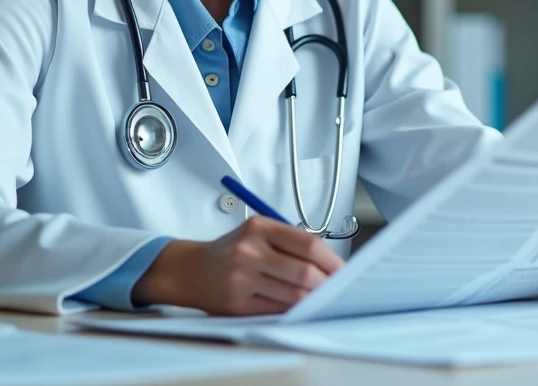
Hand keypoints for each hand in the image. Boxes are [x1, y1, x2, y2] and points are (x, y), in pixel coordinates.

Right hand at [133, 217, 344, 314]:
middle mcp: (249, 251)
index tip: (344, 271)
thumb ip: (291, 242)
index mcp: (259, 228)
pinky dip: (294, 310)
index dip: (332, 261)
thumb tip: (331, 264)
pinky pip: (277, 310)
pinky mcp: (237, 303)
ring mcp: (242, 278)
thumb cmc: (233, 250)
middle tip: (338, 289)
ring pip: (293, 295)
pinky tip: (299, 306)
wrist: (192, 269)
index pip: (308, 244)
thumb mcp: (259, 232)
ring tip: (321, 298)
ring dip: (313, 299)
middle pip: (303, 272)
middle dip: (326, 284)